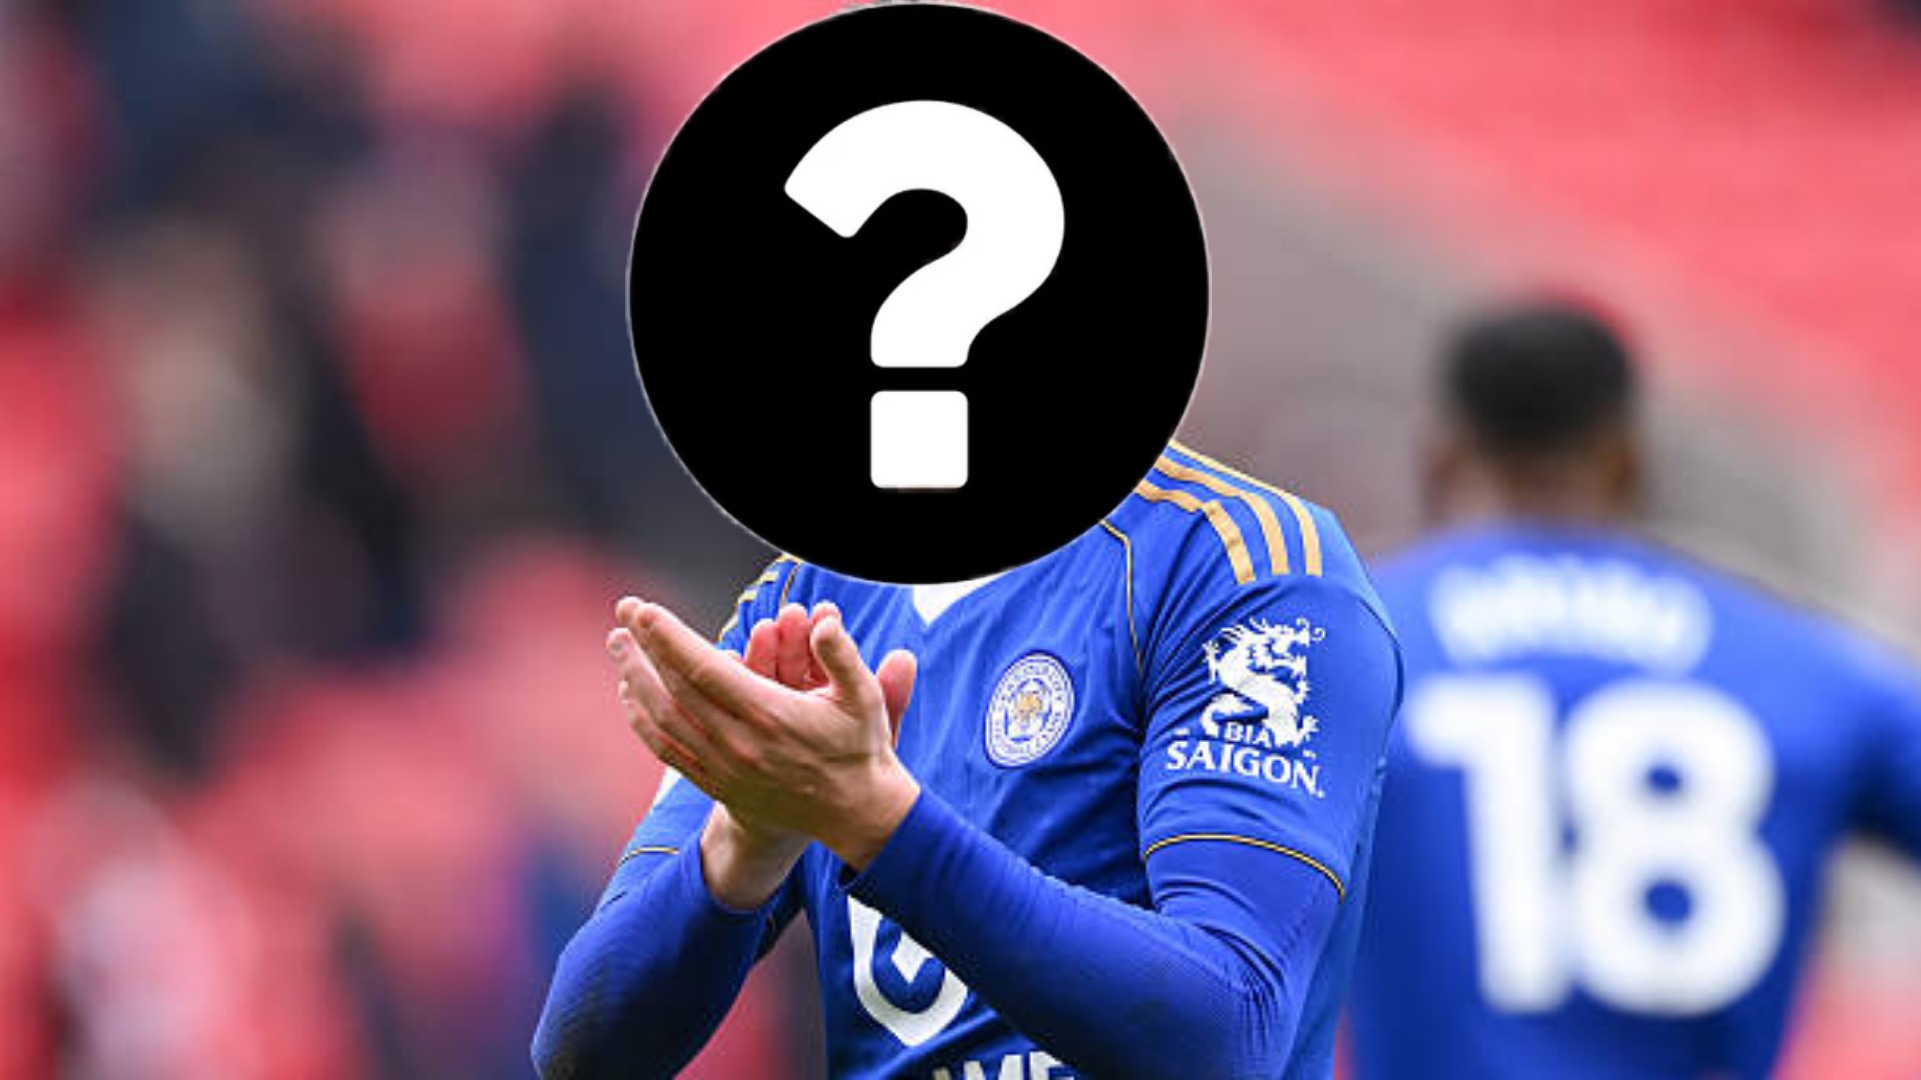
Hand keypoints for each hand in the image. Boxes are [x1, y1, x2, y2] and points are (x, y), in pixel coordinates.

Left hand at [610, 596, 919, 871]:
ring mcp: (723, 767)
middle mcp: (739, 743)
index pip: (705, 670)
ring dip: (635, 678)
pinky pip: (667, 750)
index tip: (645, 609)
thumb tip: (825, 621)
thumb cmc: (860, 748)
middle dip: (646, 646)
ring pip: (664, 718)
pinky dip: (642, 721)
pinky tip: (630, 694)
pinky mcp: (717, 784)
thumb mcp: (865, 698)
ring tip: (619, 644)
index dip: (670, 638)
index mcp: (770, 716)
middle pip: (674, 688)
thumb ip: (842, 656)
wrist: (854, 815)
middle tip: (626, 609)